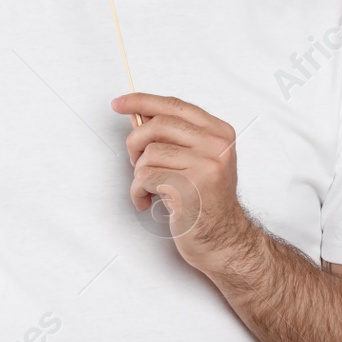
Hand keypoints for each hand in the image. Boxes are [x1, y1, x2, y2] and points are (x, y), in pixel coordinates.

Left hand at [112, 92, 256, 272]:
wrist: (223, 240)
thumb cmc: (204, 201)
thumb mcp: (193, 160)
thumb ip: (170, 136)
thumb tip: (137, 114)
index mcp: (219, 132)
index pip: (174, 106)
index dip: (142, 101)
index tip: (118, 103)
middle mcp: (217, 145)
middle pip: (158, 125)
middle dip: (135, 143)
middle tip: (134, 162)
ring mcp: (206, 165)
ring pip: (149, 154)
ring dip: (139, 174)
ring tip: (150, 189)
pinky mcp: (191, 187)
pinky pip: (145, 178)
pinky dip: (138, 191)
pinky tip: (147, 202)